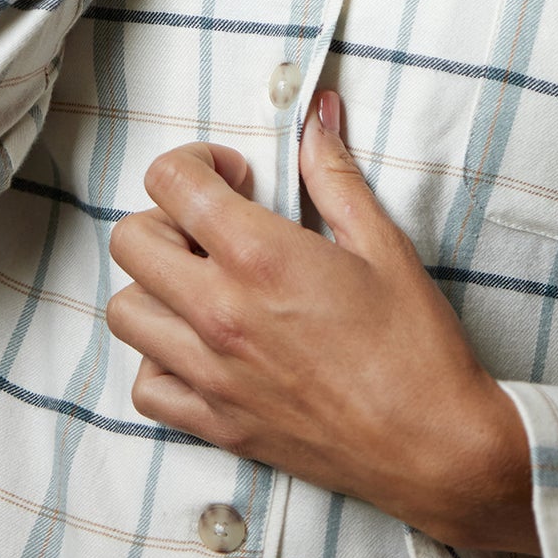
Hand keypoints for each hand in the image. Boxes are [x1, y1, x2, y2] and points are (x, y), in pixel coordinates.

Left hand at [105, 94, 537, 554]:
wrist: (432, 444)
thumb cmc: (414, 344)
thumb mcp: (382, 243)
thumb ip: (333, 172)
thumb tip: (317, 114)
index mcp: (260, 256)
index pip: (171, 183)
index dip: (196, 163)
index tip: (235, 178)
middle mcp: (220, 312)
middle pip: (131, 240)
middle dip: (166, 216)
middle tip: (214, 225)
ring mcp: (211, 373)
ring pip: (125, 312)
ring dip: (155, 285)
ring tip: (204, 282)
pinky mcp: (216, 423)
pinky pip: (145, 386)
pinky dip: (160, 359)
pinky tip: (202, 344)